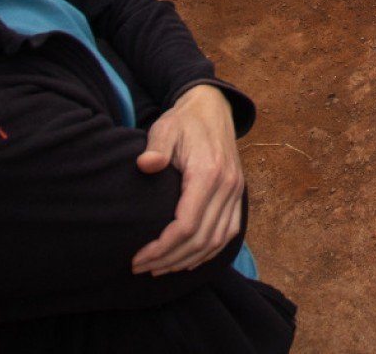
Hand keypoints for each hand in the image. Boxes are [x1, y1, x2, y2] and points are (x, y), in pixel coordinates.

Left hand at [132, 85, 244, 275]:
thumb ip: (156, 147)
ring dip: (188, 260)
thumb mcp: (165, 128)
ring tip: (160, 268)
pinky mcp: (237, 194)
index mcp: (209, 173)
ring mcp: (236, 191)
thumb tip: (146, 165)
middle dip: (170, 259)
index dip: (162, 247)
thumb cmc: (184, 121)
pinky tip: (188, 259)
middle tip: (142, 267)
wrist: (212, 107)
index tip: (138, 257)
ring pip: (216, 241)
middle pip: (201, 239)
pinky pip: (228, 232)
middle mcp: (228, 186)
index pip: (187, 225)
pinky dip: (209, 252)